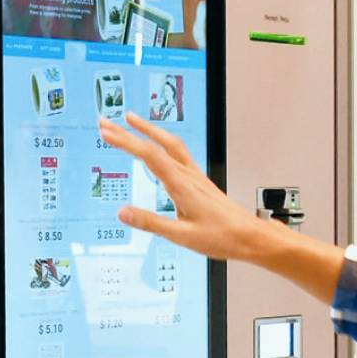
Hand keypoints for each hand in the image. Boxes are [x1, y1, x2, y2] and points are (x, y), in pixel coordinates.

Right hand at [97, 112, 267, 261]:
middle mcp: (188, 175)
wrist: (250, 236)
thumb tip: (123, 212)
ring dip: (148, 129)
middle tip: (107, 122)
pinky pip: (179, 152)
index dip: (126, 141)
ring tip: (131, 121)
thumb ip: (150, 223)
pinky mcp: (199, 180)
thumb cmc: (222, 236)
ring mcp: (195, 175)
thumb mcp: (181, 235)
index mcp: (181, 185)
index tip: (106, 132)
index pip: (149, 155)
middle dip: (129, 131)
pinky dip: (162, 141)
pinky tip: (158, 145)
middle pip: (156, 143)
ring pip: (169, 143)